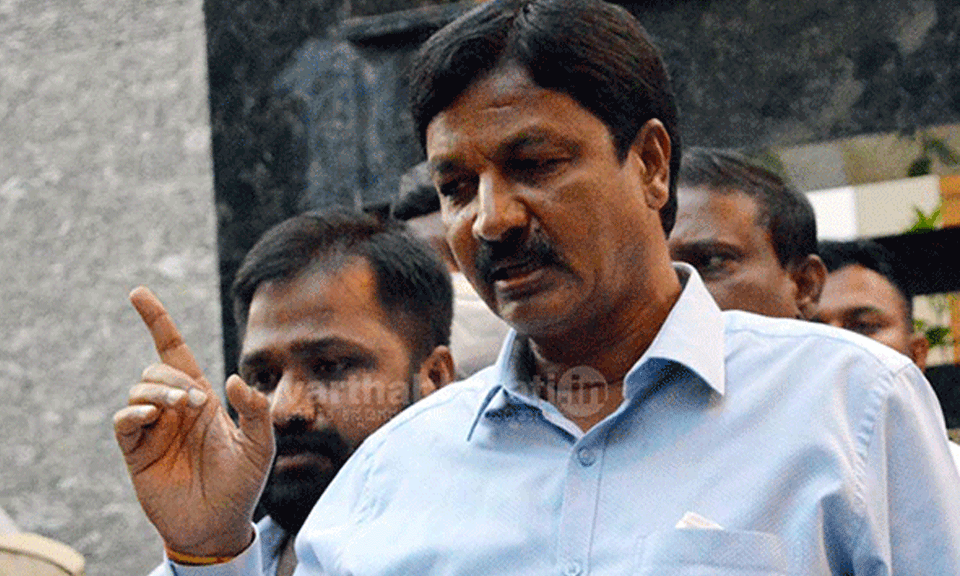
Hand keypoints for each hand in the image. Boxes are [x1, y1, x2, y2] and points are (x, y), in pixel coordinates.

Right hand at [113, 286, 273, 556]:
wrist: (219, 525)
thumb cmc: (242, 484)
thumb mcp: (261, 444)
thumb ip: (255, 409)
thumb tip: (232, 378)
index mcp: (202, 398)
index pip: (173, 350)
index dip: (157, 321)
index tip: (137, 293)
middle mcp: (174, 408)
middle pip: (156, 370)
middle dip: (173, 377)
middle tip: (196, 403)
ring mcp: (154, 429)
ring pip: (139, 390)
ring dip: (159, 392)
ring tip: (181, 410)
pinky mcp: (137, 452)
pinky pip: (123, 421)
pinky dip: (133, 413)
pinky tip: (151, 418)